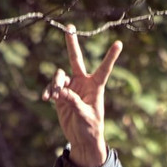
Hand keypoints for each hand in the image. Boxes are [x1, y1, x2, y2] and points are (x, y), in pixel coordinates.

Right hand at [41, 27, 122, 166]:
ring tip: (55, 96)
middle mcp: (83, 83)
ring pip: (60, 75)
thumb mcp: (85, 116)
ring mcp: (70, 88)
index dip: (111, 56)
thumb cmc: (90, 128)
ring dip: (56, 83)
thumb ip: (74, 102)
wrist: (82, 138)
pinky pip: (52, 88)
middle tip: (69, 27)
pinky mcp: (60, 96)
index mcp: (95, 86)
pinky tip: (47, 98)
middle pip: (76, 59)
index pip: (104, 68)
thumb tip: (62, 92)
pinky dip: (49, 91)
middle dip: (72, 44)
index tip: (119, 44)